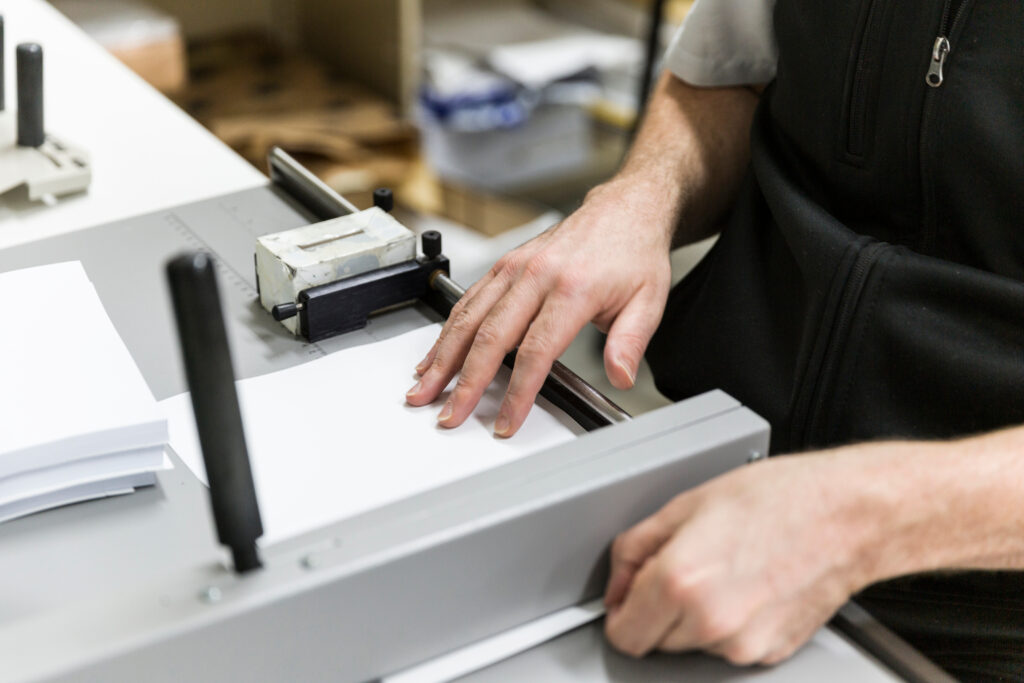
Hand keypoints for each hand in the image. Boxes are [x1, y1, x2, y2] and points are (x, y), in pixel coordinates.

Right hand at [405, 178, 673, 435]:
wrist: (624, 210)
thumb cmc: (634, 254)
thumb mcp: (649, 301)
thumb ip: (630, 342)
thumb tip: (620, 376)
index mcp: (573, 288)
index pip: (536, 351)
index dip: (518, 392)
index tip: (506, 421)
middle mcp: (537, 275)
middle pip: (490, 337)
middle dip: (465, 382)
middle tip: (449, 414)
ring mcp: (515, 267)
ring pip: (469, 317)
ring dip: (443, 358)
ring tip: (423, 389)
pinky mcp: (505, 264)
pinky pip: (468, 300)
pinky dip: (447, 331)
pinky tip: (434, 355)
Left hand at [604, 451, 877, 665]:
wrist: (848, 516)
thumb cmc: (780, 498)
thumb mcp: (687, 504)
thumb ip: (636, 547)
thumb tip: (617, 580)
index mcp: (681, 581)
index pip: (622, 635)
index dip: (620, 611)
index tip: (628, 598)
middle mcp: (710, 621)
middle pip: (655, 640)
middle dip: (658, 609)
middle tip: (685, 568)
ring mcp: (743, 643)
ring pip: (692, 645)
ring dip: (695, 617)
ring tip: (724, 570)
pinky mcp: (770, 652)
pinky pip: (729, 647)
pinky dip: (729, 624)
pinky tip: (747, 586)